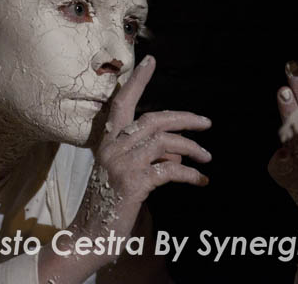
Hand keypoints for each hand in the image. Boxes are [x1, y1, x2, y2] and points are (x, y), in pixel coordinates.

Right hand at [77, 54, 211, 240]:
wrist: (90, 237)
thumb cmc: (110, 205)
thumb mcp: (127, 175)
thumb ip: (149, 157)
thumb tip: (177, 151)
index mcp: (108, 143)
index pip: (122, 103)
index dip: (137, 81)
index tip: (150, 61)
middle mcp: (112, 149)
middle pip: (153, 119)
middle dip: (184, 118)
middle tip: (207, 122)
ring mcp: (121, 165)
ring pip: (164, 142)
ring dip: (191, 148)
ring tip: (207, 158)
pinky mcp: (133, 184)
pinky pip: (169, 170)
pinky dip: (189, 174)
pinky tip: (201, 181)